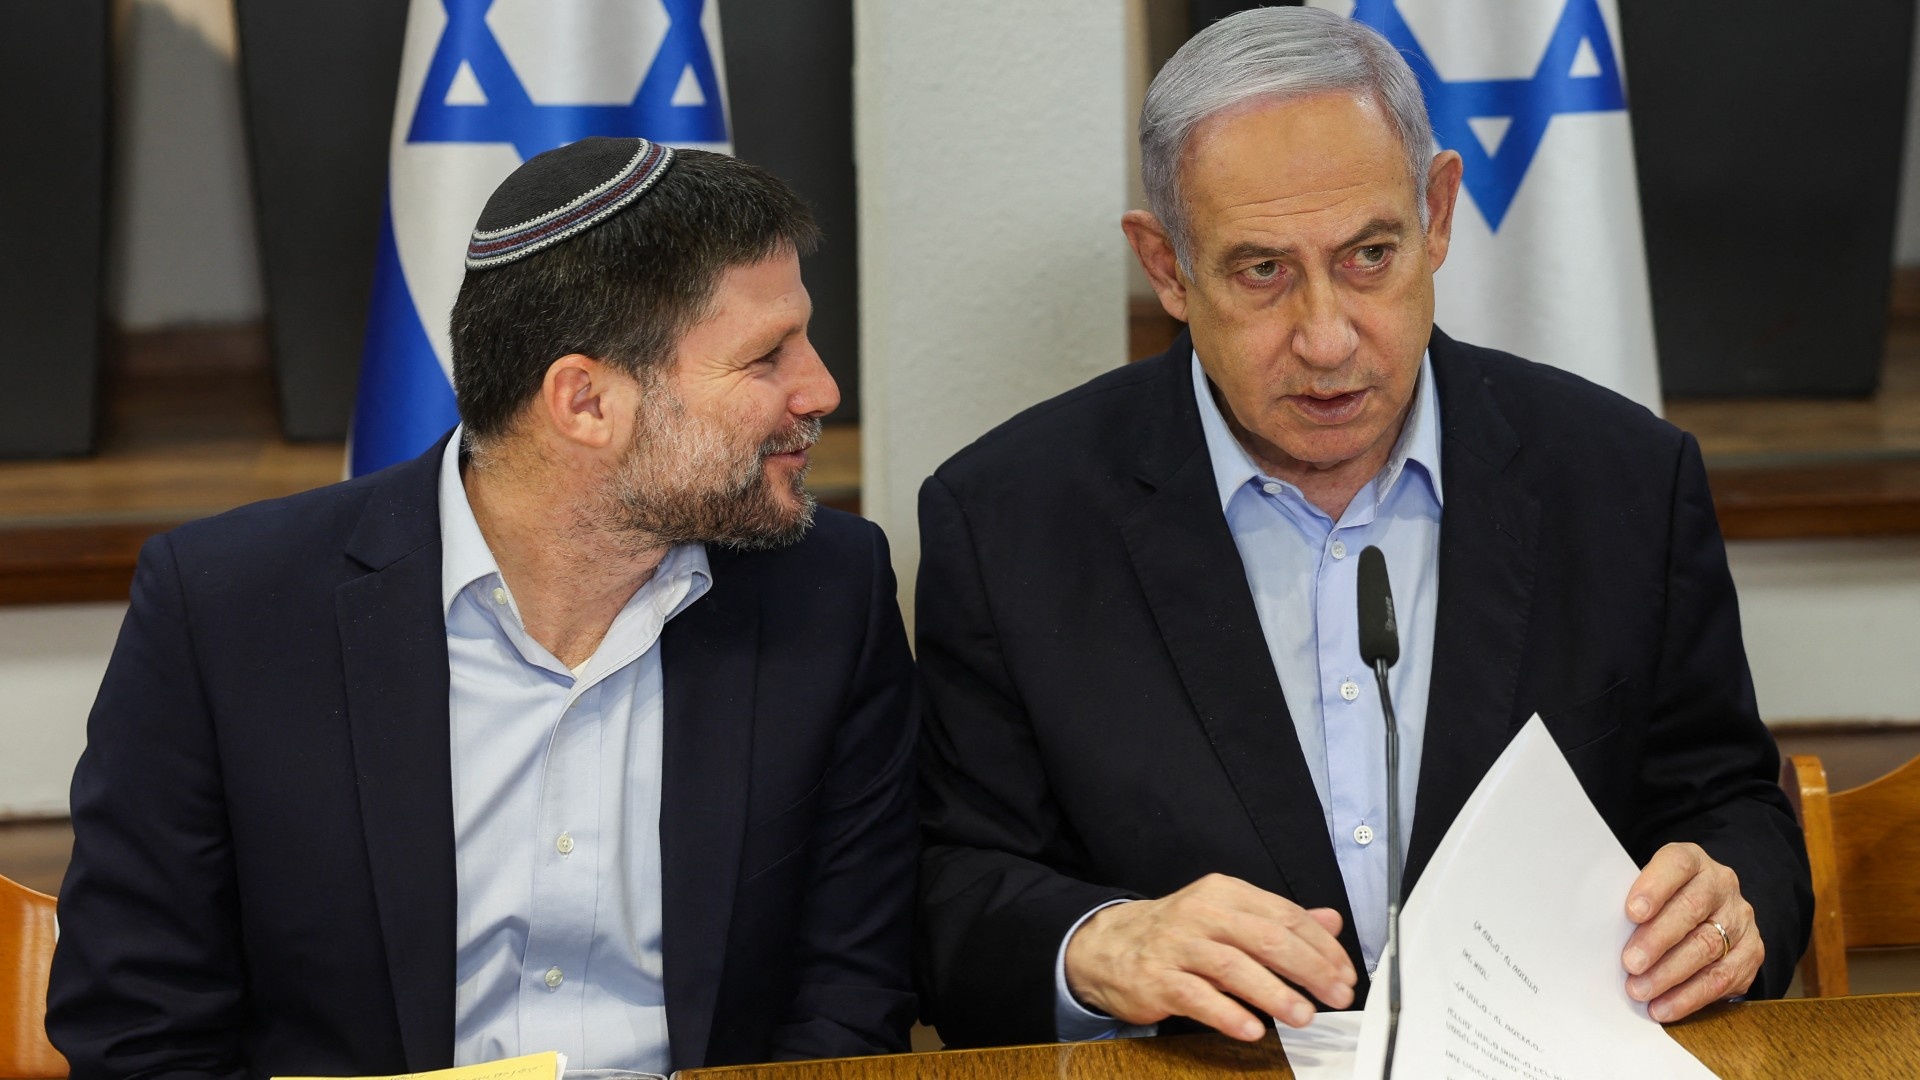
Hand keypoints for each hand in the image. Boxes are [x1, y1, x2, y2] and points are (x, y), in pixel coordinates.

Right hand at [1063, 873, 1357, 1040]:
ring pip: (1233, 967)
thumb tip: (1331, 921)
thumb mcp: (1227, 915)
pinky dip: (1228, 1014)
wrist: (1107, 946)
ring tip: (1302, 1016)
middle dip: (1309, 969)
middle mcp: (1201, 914)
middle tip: (1336, 995)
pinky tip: (1252, 1029)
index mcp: (1224, 893)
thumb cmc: (1177, 934)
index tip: (1344, 973)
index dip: (1321, 946)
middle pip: (1265, 938)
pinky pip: (1197, 997)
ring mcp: (1177, 947)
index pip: (1284, 915)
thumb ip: (1279, 919)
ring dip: (1274, 993)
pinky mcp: (1157, 980)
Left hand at [1621, 843, 1762, 1021]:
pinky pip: (1722, 979)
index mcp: (1693, 861)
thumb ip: (1635, 902)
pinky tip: (1664, 1007)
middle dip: (1657, 940)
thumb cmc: (1665, 900)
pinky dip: (1689, 997)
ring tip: (1640, 990)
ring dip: (1669, 974)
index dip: (1654, 887)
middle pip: (1691, 910)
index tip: (1631, 912)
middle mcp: (1721, 886)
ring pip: (1707, 947)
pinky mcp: (1751, 953)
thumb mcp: (1651, 887)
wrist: (1713, 910)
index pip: (1677, 865)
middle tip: (1630, 963)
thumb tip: (1604, 931)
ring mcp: (1740, 919)